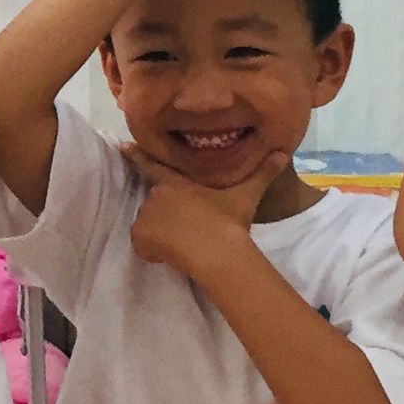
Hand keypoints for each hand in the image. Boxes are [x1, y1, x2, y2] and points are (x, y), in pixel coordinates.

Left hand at [125, 139, 292, 273]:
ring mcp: (145, 214)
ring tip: (185, 244)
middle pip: (156, 205)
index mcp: (177, 182)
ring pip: (149, 226)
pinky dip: (152, 252)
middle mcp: (156, 194)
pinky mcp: (139, 235)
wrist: (216, 250)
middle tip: (191, 231)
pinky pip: (142, 246)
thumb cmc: (230, 220)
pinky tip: (172, 256)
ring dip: (161, 235)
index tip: (120, 147)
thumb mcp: (246, 194)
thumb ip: (262, 173)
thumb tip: (284, 153)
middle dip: (168, 217)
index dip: (135, 156)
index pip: (152, 165)